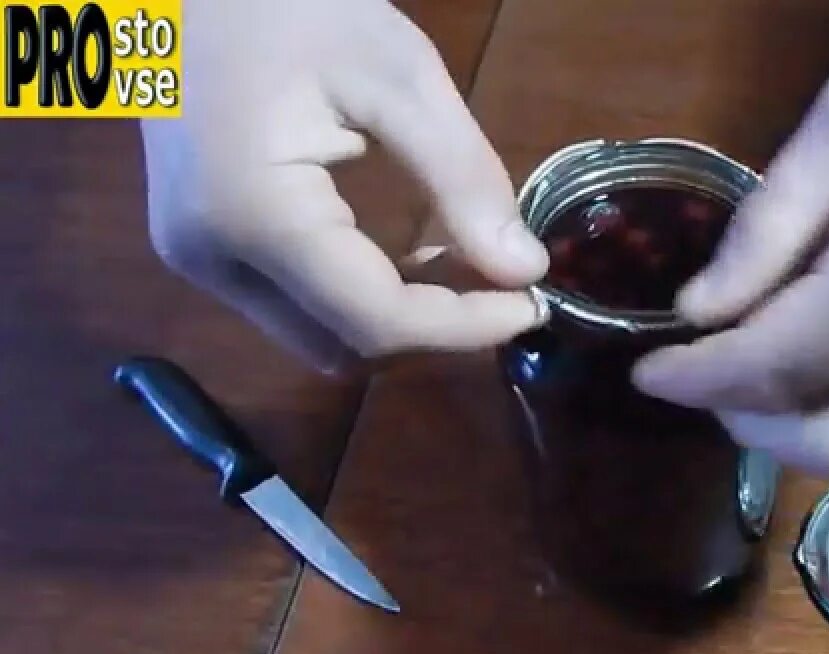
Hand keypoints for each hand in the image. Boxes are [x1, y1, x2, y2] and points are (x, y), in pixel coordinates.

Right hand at [140, 0, 547, 373]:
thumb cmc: (289, 4)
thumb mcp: (398, 77)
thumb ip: (462, 178)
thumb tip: (524, 268)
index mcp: (254, 215)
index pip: (375, 319)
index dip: (463, 327)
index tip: (533, 305)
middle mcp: (211, 258)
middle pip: (343, 343)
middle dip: (432, 331)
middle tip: (503, 287)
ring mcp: (194, 256)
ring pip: (316, 335)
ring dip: (396, 319)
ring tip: (464, 268)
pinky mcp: (198, 244)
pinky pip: (293, 305)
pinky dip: (358, 298)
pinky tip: (409, 256)